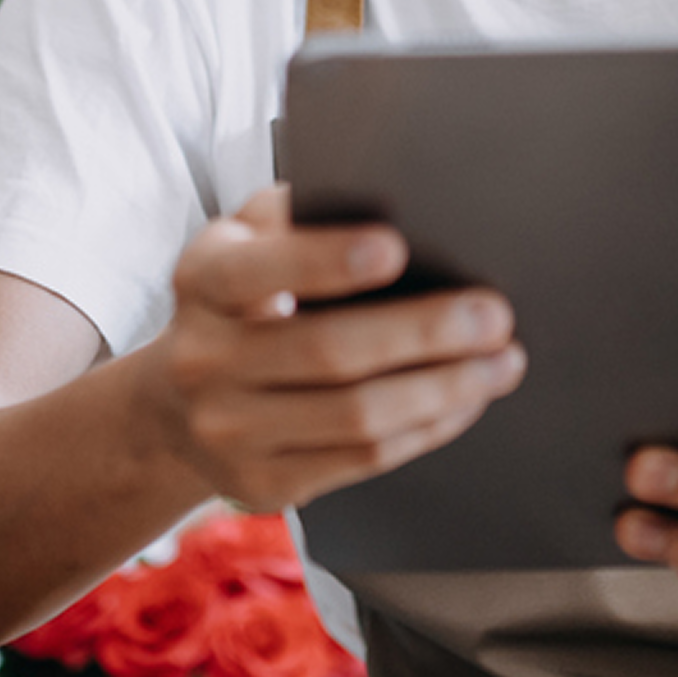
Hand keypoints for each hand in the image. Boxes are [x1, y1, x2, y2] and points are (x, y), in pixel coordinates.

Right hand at [140, 184, 525, 512]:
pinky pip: (363, 459)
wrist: (175, 406)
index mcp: (201, 280)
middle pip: (327, 350)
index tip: (398, 247)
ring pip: (356, 416)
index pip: (261, 269)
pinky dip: (426, 428)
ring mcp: (230, 431)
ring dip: (443, 388)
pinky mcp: (265, 483)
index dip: (327, 260)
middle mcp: (204, 359)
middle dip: (423, 332)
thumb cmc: (239, 300)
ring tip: (502, 361)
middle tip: (493, 314)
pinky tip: (466, 400)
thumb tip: (390, 193)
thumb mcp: (244, 243)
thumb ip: (295, 215)